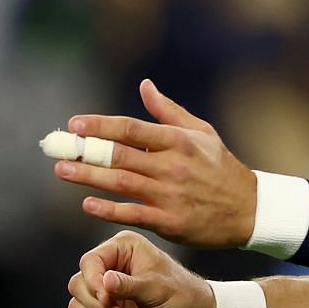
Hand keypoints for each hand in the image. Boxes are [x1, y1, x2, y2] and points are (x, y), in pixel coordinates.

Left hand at [54, 78, 257, 248]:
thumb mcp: (202, 133)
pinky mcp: (170, 221)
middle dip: (85, 152)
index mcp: (178, 141)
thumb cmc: (222, 168)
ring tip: (62, 171)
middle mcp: (172, 166)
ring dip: (88, 178)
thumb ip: (169, 111)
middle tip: (58, 149)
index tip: (74, 124)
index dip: (100, 126)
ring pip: (121, 183)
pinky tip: (88, 204)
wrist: (250, 210)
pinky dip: (109, 209)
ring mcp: (170, 195)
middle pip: (119, 156)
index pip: (131, 129)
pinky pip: (133, 213)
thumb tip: (145, 86)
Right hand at [66, 230, 215, 307]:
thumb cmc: (184, 297)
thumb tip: (105, 282)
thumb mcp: (158, 289)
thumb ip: (130, 286)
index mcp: (124, 249)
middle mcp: (110, 267)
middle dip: (96, 307)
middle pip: (79, 284)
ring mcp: (106, 293)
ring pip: (78, 306)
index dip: (93, 282)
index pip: (90, 261)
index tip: (107, 300)